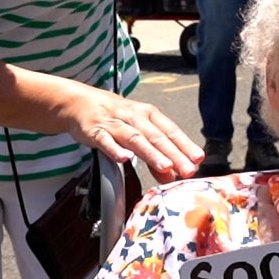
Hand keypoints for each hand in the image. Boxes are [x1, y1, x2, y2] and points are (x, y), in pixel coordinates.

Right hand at [56, 82, 202, 182]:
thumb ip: (155, 155)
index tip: (198, 159)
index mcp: (149, 115)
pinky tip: (123, 159)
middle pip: (157, 137)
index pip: (170, 131)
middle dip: (174, 154)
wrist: (80, 102)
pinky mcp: (95, 130)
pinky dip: (114, 149)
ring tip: (165, 167)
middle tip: (188, 169)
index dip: (185, 145)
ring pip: (135, 138)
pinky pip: (105, 140)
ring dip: (151, 153)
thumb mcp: (138, 132)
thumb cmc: (116, 118)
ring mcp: (114, 123)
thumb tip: (172, 175)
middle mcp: (134, 117)